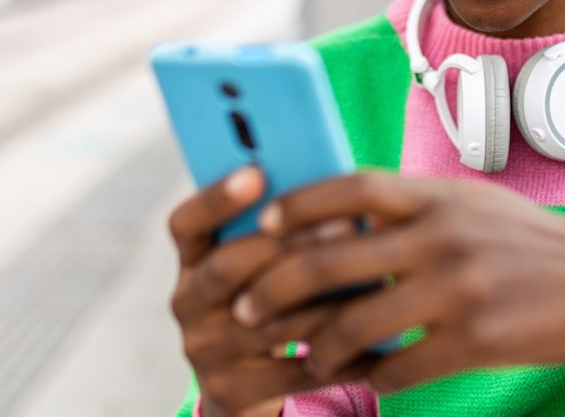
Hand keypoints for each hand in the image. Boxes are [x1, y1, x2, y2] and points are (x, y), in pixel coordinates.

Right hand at [167, 168, 370, 416]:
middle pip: (228, 266)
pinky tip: (377, 338)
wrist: (252, 385)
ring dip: (328, 299)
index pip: (187, 223)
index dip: (216, 197)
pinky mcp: (228, 393)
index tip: (257, 172)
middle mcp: (187, 303)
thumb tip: (339, 194)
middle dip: (291, 244)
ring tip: (377, 278)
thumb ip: (285, 230)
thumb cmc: (277, 297)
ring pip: (269, 321)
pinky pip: (292, 372)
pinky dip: (340, 354)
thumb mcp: (266, 263)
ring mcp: (203, 351)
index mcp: (193, 260)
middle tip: (348, 225)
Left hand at [234, 172, 564, 393]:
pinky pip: (397, 369)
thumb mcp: (472, 206)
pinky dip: (371, 379)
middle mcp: (443, 235)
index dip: (297, 204)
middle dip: (274, 290)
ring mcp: (458, 289)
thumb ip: (414, 208)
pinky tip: (364, 380)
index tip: (260, 226)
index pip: (350, 187)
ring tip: (307, 356)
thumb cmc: (529, 244)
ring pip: (353, 326)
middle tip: (246, 310)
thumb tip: (342, 214)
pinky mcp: (475, 342)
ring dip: (317, 348)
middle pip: (330, 260)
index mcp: (439, 195)